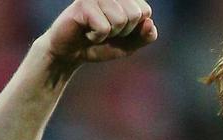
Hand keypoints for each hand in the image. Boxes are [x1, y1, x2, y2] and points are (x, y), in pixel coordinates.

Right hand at [40, 0, 157, 65]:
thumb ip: (145, 36)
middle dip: (122, 31)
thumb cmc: (101, 44)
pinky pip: (104, 28)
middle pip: (135, 14)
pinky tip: (87, 32)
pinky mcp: (83, 4)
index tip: (118, 29)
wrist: (72, 53)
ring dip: (109, 34)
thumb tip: (150, 23)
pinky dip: (96, 37)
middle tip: (106, 31)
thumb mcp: (129, 44)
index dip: (134, 29)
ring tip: (96, 30)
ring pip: (120, 20)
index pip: (145, 11)